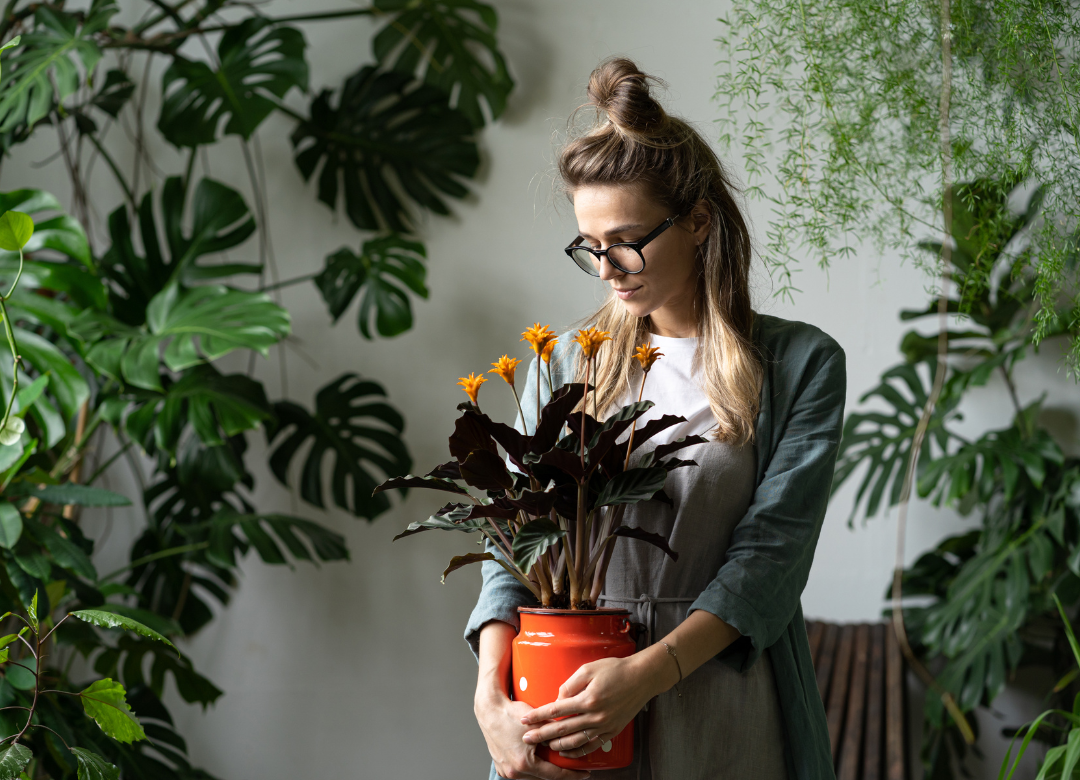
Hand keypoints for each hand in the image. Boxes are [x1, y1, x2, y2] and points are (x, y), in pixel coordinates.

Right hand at [474, 687, 591, 779]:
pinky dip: (531, 767)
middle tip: (572, 767)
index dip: (572, 775)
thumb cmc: (511, 714)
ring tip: (556, 761)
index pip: (555, 775)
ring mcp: (505, 770)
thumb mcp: (539, 723)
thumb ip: (556, 734)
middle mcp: (514, 771)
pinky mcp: (501, 766)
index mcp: (524, 764)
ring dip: (544, 770)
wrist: (489, 710)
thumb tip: (575, 736)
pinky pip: (521, 772)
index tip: (584, 774)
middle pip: (543, 777)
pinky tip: (538, 758)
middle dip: (558, 772)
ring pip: (532, 775)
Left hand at [519, 651, 671, 757]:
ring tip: (545, 746)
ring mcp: (604, 726)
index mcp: (587, 699)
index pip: (555, 710)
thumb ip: (570, 685)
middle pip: (562, 729)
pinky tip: (568, 752)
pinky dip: (578, 751)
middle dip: (541, 734)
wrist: (642, 678)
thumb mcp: (589, 669)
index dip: (538, 715)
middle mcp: (595, 716)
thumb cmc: (615, 669)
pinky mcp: (612, 731)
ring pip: (576, 741)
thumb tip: (558, 699)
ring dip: (558, 745)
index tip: (525, 720)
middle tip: (527, 739)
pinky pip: (592, 746)